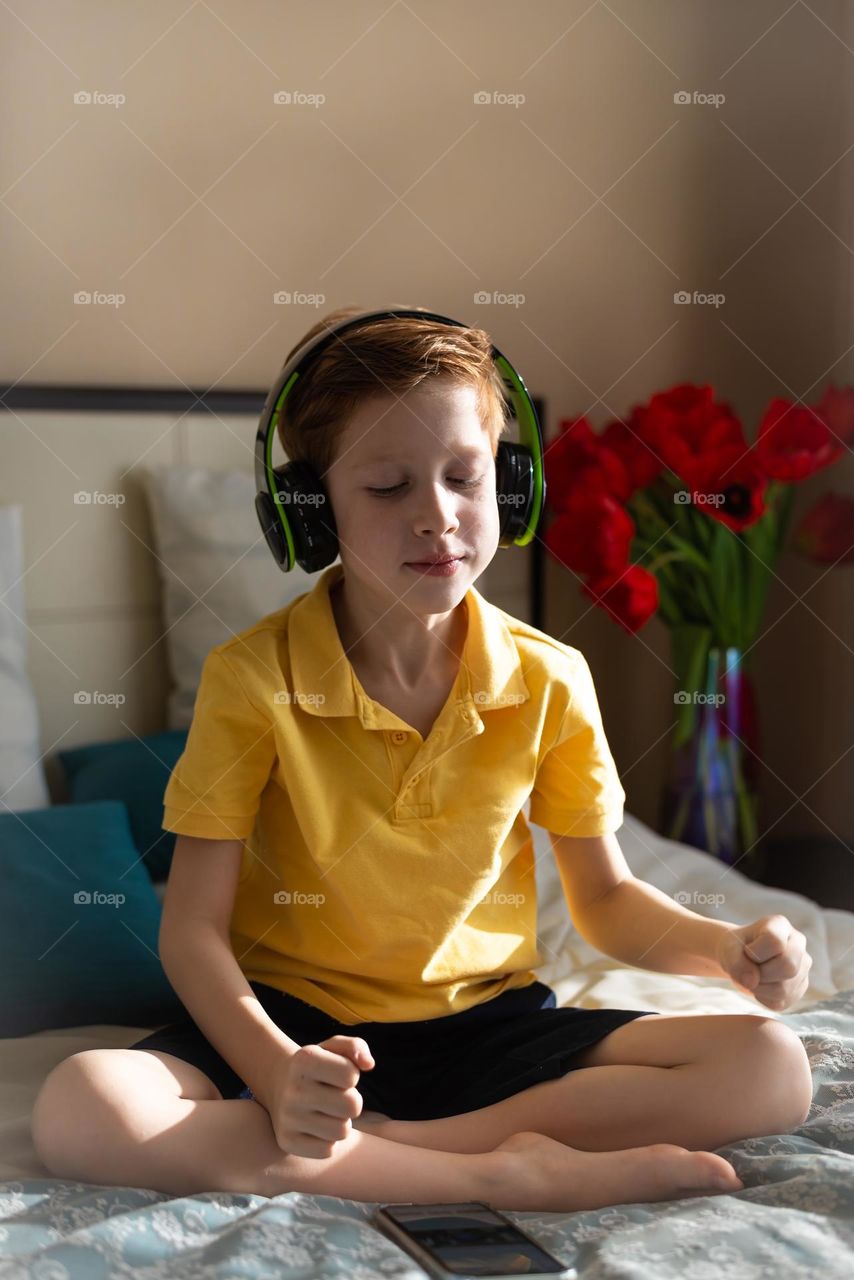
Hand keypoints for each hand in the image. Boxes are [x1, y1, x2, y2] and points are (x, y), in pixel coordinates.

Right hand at [267, 1035, 374, 1158]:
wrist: (278, 1082)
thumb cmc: (318, 1064)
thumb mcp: (334, 1048)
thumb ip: (356, 1047)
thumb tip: (369, 1064)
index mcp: (305, 1059)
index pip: (351, 1075)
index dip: (351, 1075)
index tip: (338, 1075)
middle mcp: (293, 1089)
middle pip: (352, 1106)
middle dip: (351, 1101)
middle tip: (338, 1097)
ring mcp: (287, 1117)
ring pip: (342, 1131)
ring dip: (341, 1122)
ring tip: (328, 1112)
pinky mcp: (287, 1141)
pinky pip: (327, 1150)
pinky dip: (328, 1140)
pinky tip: (317, 1126)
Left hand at [716, 914, 812, 1010]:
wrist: (741, 958)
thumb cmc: (736, 948)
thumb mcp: (729, 949)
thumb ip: (736, 962)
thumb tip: (752, 982)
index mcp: (780, 926)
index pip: (775, 941)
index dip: (755, 952)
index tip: (746, 951)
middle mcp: (798, 944)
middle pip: (788, 966)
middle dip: (761, 973)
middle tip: (748, 969)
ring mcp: (803, 967)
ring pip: (784, 989)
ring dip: (759, 988)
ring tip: (751, 977)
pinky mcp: (800, 988)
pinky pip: (781, 1002)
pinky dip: (763, 997)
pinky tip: (759, 985)